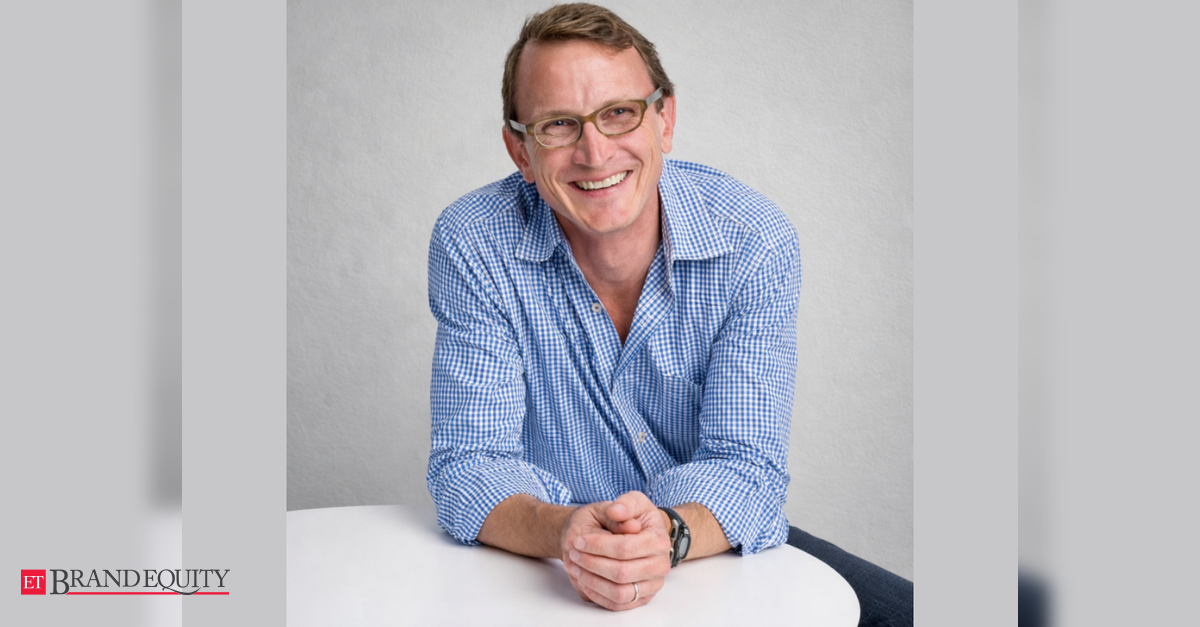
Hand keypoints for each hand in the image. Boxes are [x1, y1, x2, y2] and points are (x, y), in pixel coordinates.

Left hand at [559, 491, 671, 610]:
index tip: (578, 540)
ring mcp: (652, 585)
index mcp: (659, 540)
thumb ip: (625, 504)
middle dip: (592, 564)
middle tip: (573, 554)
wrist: (642, 535)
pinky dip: (597, 594)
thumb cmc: (635, 518)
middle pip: (621, 572)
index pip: (625, 547)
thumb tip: (616, 511)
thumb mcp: (633, 501)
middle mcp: (660, 565)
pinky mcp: (642, 598)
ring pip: (619, 593)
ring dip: (592, 581)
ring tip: (575, 567)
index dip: (598, 545)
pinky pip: (617, 604)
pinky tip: (584, 580)